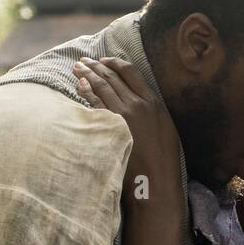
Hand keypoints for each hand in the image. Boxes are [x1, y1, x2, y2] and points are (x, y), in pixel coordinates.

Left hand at [74, 56, 179, 199]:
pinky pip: (95, 103)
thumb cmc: (162, 163)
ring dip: (87, 74)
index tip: (104, 60)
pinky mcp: (111, 127)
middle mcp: (139, 105)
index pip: (131, 72)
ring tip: (77, 68)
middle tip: (83, 61)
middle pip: (113, 76)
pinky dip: (86, 91)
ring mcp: (123, 115)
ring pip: (102, 86)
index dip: (115, 63)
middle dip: (96, 66)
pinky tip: (79, 86)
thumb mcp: (166, 131)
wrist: (156, 184)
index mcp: (154, 103)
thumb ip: (154, 114)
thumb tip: (142, 104)